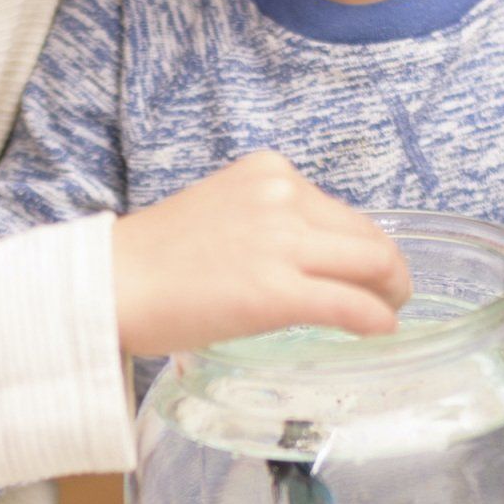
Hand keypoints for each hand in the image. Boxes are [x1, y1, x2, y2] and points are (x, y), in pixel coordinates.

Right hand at [112, 150, 411, 355]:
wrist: (112, 282)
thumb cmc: (157, 257)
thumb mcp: (223, 209)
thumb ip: (269, 220)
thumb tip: (311, 255)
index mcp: (269, 171)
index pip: (340, 209)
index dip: (361, 245)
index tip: (366, 270)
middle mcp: (282, 195)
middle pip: (367, 234)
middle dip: (388, 269)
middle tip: (391, 296)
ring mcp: (282, 241)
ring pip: (373, 264)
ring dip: (391, 292)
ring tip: (388, 313)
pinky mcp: (277, 291)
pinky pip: (351, 305)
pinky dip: (375, 320)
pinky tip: (380, 332)